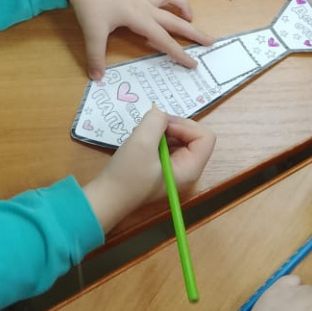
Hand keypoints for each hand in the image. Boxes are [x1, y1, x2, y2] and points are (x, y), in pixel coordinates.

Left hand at [60, 0, 213, 79]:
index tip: (194, 64)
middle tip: (210, 40)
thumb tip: (97, 77)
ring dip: (182, 5)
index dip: (179, 53)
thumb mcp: (92, 32)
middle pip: (175, 19)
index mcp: (140, 18)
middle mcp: (145, 5)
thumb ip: (96, 56)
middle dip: (193, 31)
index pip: (164, 39)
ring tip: (190, 15)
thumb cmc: (89, 3)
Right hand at [84, 109, 215, 231]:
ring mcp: (173, 168)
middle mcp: (187, 169)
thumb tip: (159, 112)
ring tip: (139, 135)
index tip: (161, 126)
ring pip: (177, 137)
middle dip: (171, 126)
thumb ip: (155, 121)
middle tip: (148, 127)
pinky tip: (137, 141)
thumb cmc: (126, 175)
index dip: (185, 125)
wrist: (106, 198)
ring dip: (160, 130)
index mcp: (190, 169)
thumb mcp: (142, 143)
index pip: (205, 137)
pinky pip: (165, 144)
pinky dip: (153, 137)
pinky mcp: (160, 167)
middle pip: (192, 135)